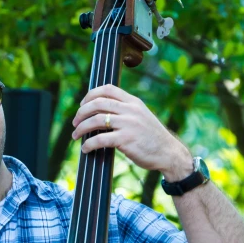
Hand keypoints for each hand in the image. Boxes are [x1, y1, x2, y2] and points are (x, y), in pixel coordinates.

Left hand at [72, 84, 193, 180]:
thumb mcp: (142, 117)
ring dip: (81, 128)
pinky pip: (100, 139)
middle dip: (81, 112)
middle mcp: (130, 110)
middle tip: (75, 122)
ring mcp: (128, 124)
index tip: (82, 105)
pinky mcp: (125, 139)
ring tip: (76, 136)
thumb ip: (126, 111)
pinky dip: (89, 144)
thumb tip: (102, 113)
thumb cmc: (152, 138)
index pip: (107, 89)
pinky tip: (85, 149)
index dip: (90, 95)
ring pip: (96, 120)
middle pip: (97, 103)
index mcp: (133, 102)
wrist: (168, 153)